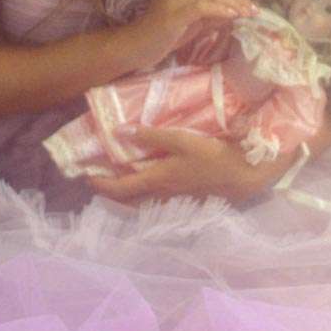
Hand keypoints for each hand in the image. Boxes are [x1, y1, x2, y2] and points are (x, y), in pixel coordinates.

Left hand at [87, 125, 277, 205]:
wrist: (244, 176)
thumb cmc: (212, 156)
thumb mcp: (180, 140)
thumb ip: (151, 136)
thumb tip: (119, 132)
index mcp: (156, 180)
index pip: (120, 188)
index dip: (100, 184)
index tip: (85, 176)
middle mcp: (162, 193)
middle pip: (129, 198)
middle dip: (111, 190)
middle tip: (98, 177)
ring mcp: (175, 197)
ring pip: (143, 199)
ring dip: (128, 191)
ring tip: (119, 177)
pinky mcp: (186, 195)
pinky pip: (157, 196)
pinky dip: (145, 190)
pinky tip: (150, 178)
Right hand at [119, 0, 261, 71]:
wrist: (136, 47)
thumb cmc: (164, 35)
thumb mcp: (194, 21)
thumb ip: (213, 13)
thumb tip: (237, 10)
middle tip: (255, 9)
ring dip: (235, 3)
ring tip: (249, 14)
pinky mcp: (174, 12)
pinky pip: (203, 6)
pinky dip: (221, 10)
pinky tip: (233, 16)